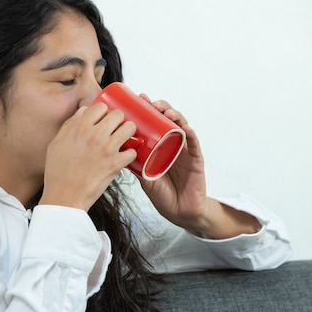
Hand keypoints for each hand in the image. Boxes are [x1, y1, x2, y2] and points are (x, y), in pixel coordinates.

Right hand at [40, 103, 136, 210]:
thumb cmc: (58, 173)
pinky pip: (133, 152)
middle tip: (116, 128)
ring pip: (130, 128)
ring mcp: (107, 149)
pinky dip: (130, 154)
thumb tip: (83, 112)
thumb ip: (70, 125)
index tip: (104, 118)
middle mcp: (95, 135)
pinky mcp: (115, 164)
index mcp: (79, 128)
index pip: (100, 106)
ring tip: (125, 139)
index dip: (104, 112)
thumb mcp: (56, 144)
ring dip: (129, 133)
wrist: (64, 197)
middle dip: (119, 120)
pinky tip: (124, 157)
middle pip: (118, 114)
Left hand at [137, 94, 210, 230]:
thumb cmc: (163, 194)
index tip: (139, 98)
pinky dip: (191, 134)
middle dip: (162, 107)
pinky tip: (185, 127)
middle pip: (170, 119)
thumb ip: (134, 165)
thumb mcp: (144, 178)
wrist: (180, 212)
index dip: (149, 109)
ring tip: (166, 112)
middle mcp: (175, 144)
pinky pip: (195, 144)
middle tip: (151, 102)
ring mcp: (186, 150)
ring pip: (183, 127)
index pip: (157, 122)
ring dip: (176, 116)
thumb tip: (115, 151)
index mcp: (162, 145)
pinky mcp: (196, 160)